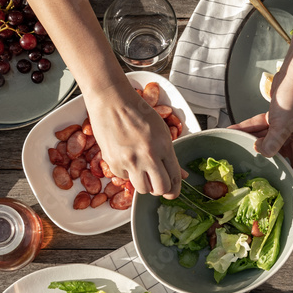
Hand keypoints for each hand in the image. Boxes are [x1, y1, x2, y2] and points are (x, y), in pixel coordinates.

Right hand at [83, 81, 183, 198]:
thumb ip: (170, 155)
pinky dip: (127, 172)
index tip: (173, 192)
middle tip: (158, 183)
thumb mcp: (161, 130)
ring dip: (144, 184)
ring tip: (142, 171)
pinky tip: (126, 158)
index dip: (175, 189)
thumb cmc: (137, 112)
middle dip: (161, 189)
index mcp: (164, 146)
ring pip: (142, 189)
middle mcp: (148, 156)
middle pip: (160, 189)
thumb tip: (181, 175)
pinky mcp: (113, 163)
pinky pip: (124, 178)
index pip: (175, 178)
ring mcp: (129, 161)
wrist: (111, 101)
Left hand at [228, 65, 292, 195]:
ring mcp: (282, 130)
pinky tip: (231, 132)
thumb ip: (272, 141)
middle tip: (255, 185)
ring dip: (251, 147)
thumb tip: (261, 154)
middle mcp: (292, 140)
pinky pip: (257, 129)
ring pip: (265, 144)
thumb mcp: (283, 124)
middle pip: (279, 161)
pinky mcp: (273, 119)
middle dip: (268, 171)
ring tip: (236, 156)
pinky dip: (245, 130)